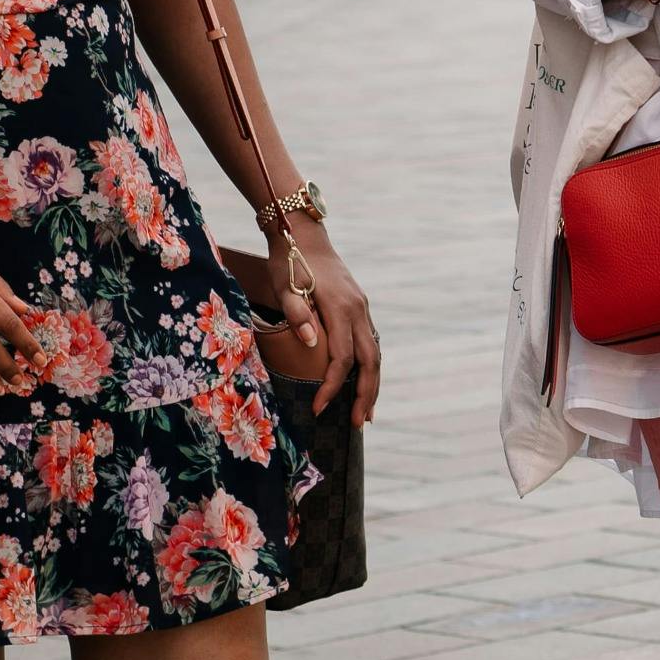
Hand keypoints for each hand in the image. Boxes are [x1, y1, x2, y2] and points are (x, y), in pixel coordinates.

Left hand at [273, 219, 381, 425]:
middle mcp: (358, 310)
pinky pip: (371, 343)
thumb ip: (297, 314)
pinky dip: (370, 367)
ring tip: (366, 413)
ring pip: (375, 354)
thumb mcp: (285, 286)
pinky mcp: (360, 308)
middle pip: (370, 362)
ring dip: (372, 384)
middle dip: (365, 395)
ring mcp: (362, 309)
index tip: (319, 408)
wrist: (304, 235)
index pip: (341, 359)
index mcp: (340, 308)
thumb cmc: (288, 262)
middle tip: (358, 424)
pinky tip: (364, 382)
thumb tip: (311, 345)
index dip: (331, 387)